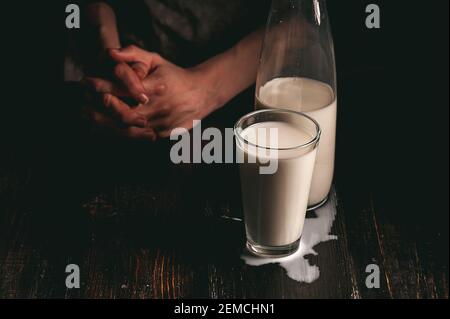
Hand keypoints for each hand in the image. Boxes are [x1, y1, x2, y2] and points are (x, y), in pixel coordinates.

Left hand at [89, 46, 221, 137]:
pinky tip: (107, 129)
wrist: (202, 94)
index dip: (102, 87)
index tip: (87, 83)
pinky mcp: (163, 134)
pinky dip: (121, 134)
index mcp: (157, 87)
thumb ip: (134, 54)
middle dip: (101, 110)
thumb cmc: (175, 75)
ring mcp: (162, 123)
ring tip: (90, 118)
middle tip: (84, 105)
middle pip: (124, 114)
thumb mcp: (157, 60)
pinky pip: (138, 137)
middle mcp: (160, 107)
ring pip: (129, 130)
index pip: (124, 89)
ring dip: (107, 125)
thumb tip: (111, 54)